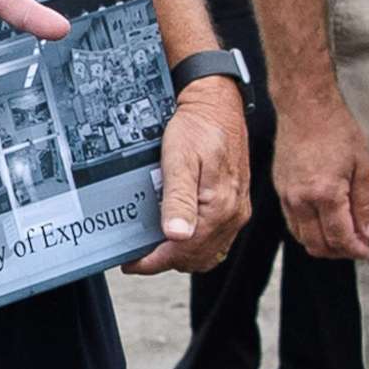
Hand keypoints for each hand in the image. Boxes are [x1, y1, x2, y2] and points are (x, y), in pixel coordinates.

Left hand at [124, 79, 249, 274]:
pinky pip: (218, 239)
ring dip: (182, 256)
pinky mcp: (237, 205)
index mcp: (219, 208)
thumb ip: (178, 199)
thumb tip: (175, 236)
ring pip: (209, 253)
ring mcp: (237, 211)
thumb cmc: (197, 127)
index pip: (184, 252)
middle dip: (165, 262)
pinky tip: (179, 234)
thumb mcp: (180, 159)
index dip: (154, 262)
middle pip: (197, 258)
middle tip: (138, 255)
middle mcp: (233, 215)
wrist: (217, 105)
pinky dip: (197, 245)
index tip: (131, 263)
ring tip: (154, 247)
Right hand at [275, 90, 368, 259]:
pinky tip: (323, 221)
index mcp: (325, 193)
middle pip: (317, 244)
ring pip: (301, 236)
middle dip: (339, 252)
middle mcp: (300, 199)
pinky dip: (307, 229)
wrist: (305, 105)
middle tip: (356, 246)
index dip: (356, 249)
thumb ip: (366, 204)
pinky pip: (291, 221)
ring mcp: (286, 194)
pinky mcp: (279, 187)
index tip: (367, 250)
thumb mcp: (362, 165)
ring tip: (341, 236)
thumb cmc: (336, 129)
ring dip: (322, 243)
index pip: (340, 237)